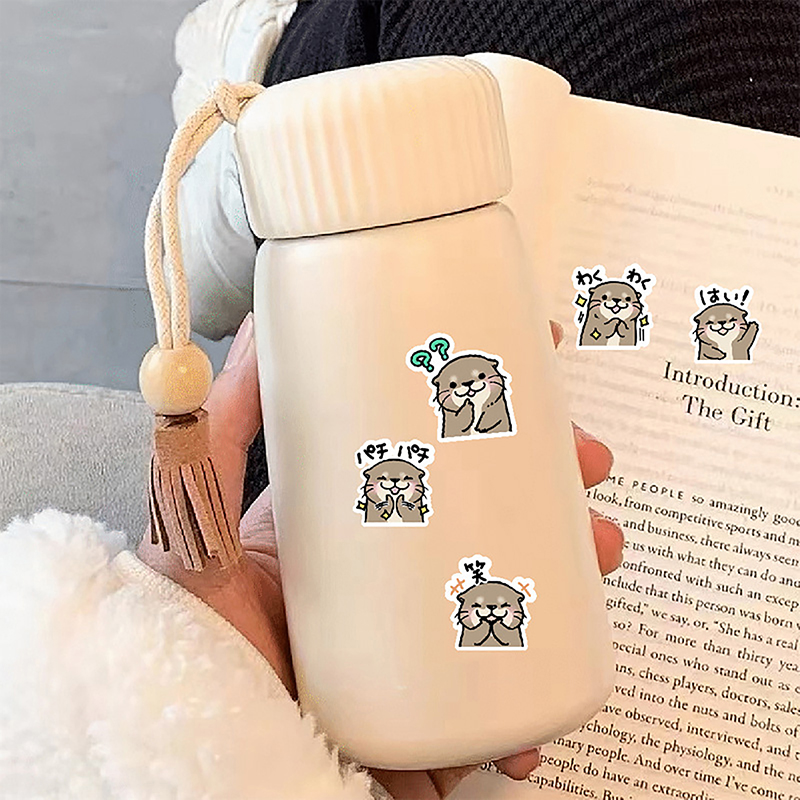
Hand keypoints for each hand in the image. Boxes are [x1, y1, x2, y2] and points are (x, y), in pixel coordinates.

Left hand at [138, 315, 623, 798]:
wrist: (196, 752)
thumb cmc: (183, 634)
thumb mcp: (197, 514)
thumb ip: (216, 429)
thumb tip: (256, 332)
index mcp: (353, 527)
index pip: (434, 455)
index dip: (491, 414)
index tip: (537, 368)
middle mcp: (393, 580)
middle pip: (494, 521)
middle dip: (555, 486)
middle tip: (588, 463)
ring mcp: (418, 646)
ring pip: (517, 603)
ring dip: (572, 579)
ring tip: (598, 554)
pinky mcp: (429, 714)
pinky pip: (501, 704)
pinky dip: (532, 706)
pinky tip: (541, 703)